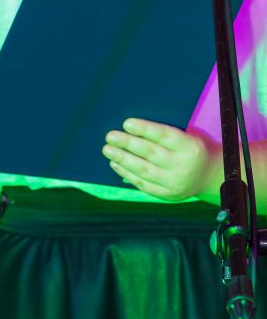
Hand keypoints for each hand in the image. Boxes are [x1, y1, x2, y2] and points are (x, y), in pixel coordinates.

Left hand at [103, 118, 220, 200]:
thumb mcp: (189, 136)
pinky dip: (127, 174)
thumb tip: (132, 128)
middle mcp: (182, 166)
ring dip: (122, 159)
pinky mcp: (167, 194)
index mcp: (189, 147)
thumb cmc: (193, 149)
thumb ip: (166, 134)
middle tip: (110, 136)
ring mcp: (174, 182)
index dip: (144, 129)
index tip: (126, 123)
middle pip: (150, 153)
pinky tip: (115, 164)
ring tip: (107, 150)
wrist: (210, 177)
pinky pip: (143, 184)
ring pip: (143, 170)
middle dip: (127, 144)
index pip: (164, 136)